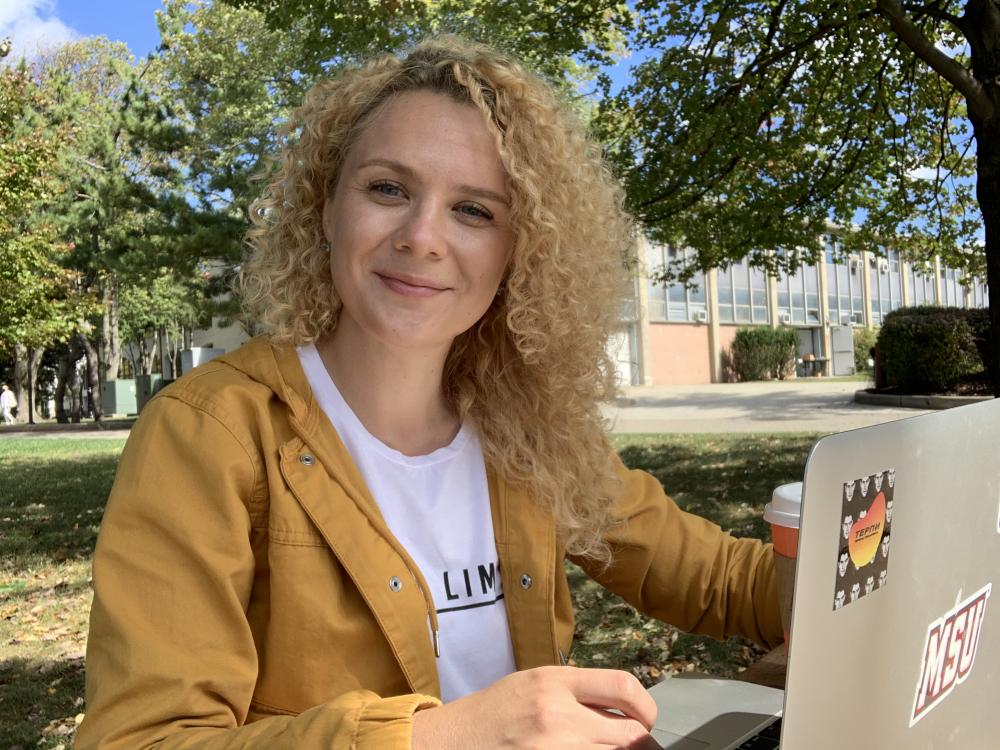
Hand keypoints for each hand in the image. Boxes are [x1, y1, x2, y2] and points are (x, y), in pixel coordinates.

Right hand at [411, 665, 657, 748]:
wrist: (451, 741)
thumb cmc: (493, 713)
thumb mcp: (534, 684)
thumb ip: (576, 692)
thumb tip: (622, 711)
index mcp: (555, 681)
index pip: (623, 686)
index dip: (646, 707)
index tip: (645, 719)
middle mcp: (558, 714)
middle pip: (630, 734)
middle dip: (635, 743)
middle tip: (627, 744)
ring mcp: (556, 748)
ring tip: (595, 746)